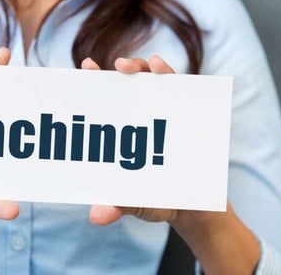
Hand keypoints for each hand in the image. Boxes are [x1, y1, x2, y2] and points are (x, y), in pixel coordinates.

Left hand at [80, 54, 222, 229]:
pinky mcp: (189, 114)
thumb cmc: (157, 199)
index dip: (94, 81)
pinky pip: (181, 89)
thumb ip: (117, 205)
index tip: (85, 67)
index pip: (107, 100)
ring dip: (143, 66)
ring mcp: (166, 112)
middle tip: (110, 66)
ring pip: (153, 79)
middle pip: (129, 82)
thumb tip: (96, 215)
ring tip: (130, 65)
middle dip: (120, 68)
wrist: (194, 207)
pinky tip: (160, 66)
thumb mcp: (135, 202)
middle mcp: (143, 115)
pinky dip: (169, 74)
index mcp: (124, 130)